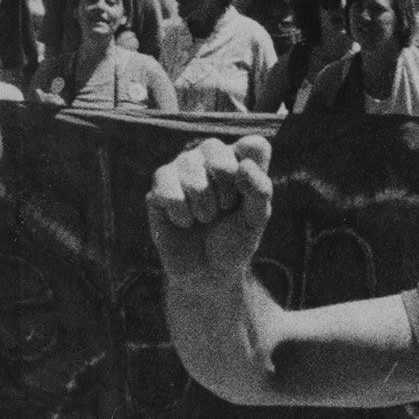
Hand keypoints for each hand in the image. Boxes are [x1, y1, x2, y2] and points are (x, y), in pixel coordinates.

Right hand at [147, 134, 274, 284]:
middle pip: (216, 150)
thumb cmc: (234, 241)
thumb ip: (259, 191)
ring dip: (203, 204)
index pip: (254, 145)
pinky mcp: (159, 186)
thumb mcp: (255, 220)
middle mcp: (210, 158)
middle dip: (224, 186)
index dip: (253, 169)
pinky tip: (184, 222)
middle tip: (224, 209)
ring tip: (204, 218)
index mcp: (241, 162)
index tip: (247, 195)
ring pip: (189, 168)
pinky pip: (167, 188)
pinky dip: (181, 213)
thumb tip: (243, 165)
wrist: (206, 272)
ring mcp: (182, 169)